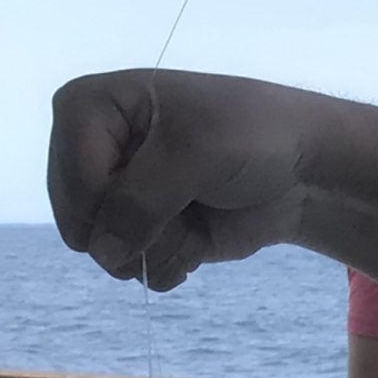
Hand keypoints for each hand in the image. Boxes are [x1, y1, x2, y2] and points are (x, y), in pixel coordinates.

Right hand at [48, 70, 316, 289]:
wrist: (302, 168)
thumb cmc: (251, 136)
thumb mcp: (193, 154)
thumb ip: (140, 202)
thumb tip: (102, 254)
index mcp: (88, 108)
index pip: (75, 180)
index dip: (119, 200)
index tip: (174, 179)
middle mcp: (90, 152)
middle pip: (84, 223)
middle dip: (142, 228)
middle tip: (188, 199)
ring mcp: (117, 196)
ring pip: (110, 254)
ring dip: (164, 246)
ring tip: (197, 212)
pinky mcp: (144, 233)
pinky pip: (136, 269)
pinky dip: (173, 263)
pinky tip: (199, 239)